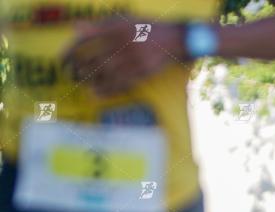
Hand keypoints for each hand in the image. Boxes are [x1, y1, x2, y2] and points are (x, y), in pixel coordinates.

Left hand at [63, 20, 186, 97]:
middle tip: (68, 72)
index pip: (87, 40)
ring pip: (107, 74)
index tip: (61, 58)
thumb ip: (100, 24)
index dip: (72, 50)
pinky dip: (108, 90)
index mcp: (118, 28)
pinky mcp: (144, 73)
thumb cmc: (147, 28)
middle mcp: (125, 44)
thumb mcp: (124, 19)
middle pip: (94, 58)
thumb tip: (75, 29)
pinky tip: (97, 93)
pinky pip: (122, 83)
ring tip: (81, 82)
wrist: (177, 39)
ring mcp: (135, 60)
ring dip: (91, 80)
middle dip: (78, 68)